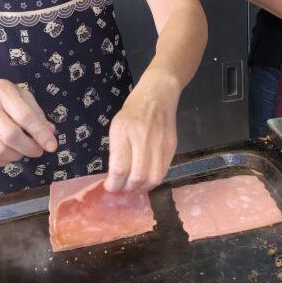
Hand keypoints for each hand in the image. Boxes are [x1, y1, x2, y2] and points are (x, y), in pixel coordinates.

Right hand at [0, 75, 56, 166]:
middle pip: (10, 136)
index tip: (52, 146)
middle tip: (38, 150)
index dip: (40, 133)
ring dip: (16, 156)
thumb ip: (36, 113)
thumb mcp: (20, 95)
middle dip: (29, 148)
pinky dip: (2, 162)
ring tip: (22, 150)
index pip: (25, 116)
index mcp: (3, 92)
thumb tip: (50, 132)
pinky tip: (8, 154)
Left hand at [104, 71, 179, 192]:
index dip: (113, 183)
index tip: (109, 186)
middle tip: (121, 187)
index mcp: (124, 131)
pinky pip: (163, 171)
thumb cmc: (132, 110)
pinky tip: (146, 178)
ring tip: (134, 185)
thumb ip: (116, 151)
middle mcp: (143, 138)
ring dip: (141, 187)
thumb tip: (115, 176)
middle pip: (137, 176)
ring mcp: (160, 143)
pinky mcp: (172, 147)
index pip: (119, 167)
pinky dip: (153, 180)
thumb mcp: (117, 126)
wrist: (158, 95)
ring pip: (152, 178)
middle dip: (126, 188)